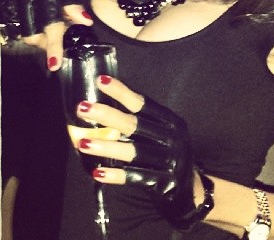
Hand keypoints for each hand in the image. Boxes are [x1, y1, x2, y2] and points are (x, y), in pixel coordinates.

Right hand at [0, 0, 92, 66]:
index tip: (55, 64)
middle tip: (55, 39)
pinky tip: (29, 22)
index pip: (51, 23)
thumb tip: (83, 21)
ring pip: (19, 26)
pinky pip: (8, 17)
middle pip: (32, 31)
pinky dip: (19, 24)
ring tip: (44, 32)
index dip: (54, 44)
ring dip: (32, 35)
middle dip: (43, 42)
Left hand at [72, 76, 209, 230]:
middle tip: (82, 108)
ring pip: (132, 151)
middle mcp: (172, 139)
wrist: (191, 191)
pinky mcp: (163, 184)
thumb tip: (105, 109)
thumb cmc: (168, 155)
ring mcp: (169, 162)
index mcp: (171, 122)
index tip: (100, 81)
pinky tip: (97, 173)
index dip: (121, 92)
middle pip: (134, 124)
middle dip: (107, 115)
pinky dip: (116, 175)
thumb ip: (142, 123)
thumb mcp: (164, 134)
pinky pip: (135, 178)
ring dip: (105, 147)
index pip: (142, 103)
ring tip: (82, 142)